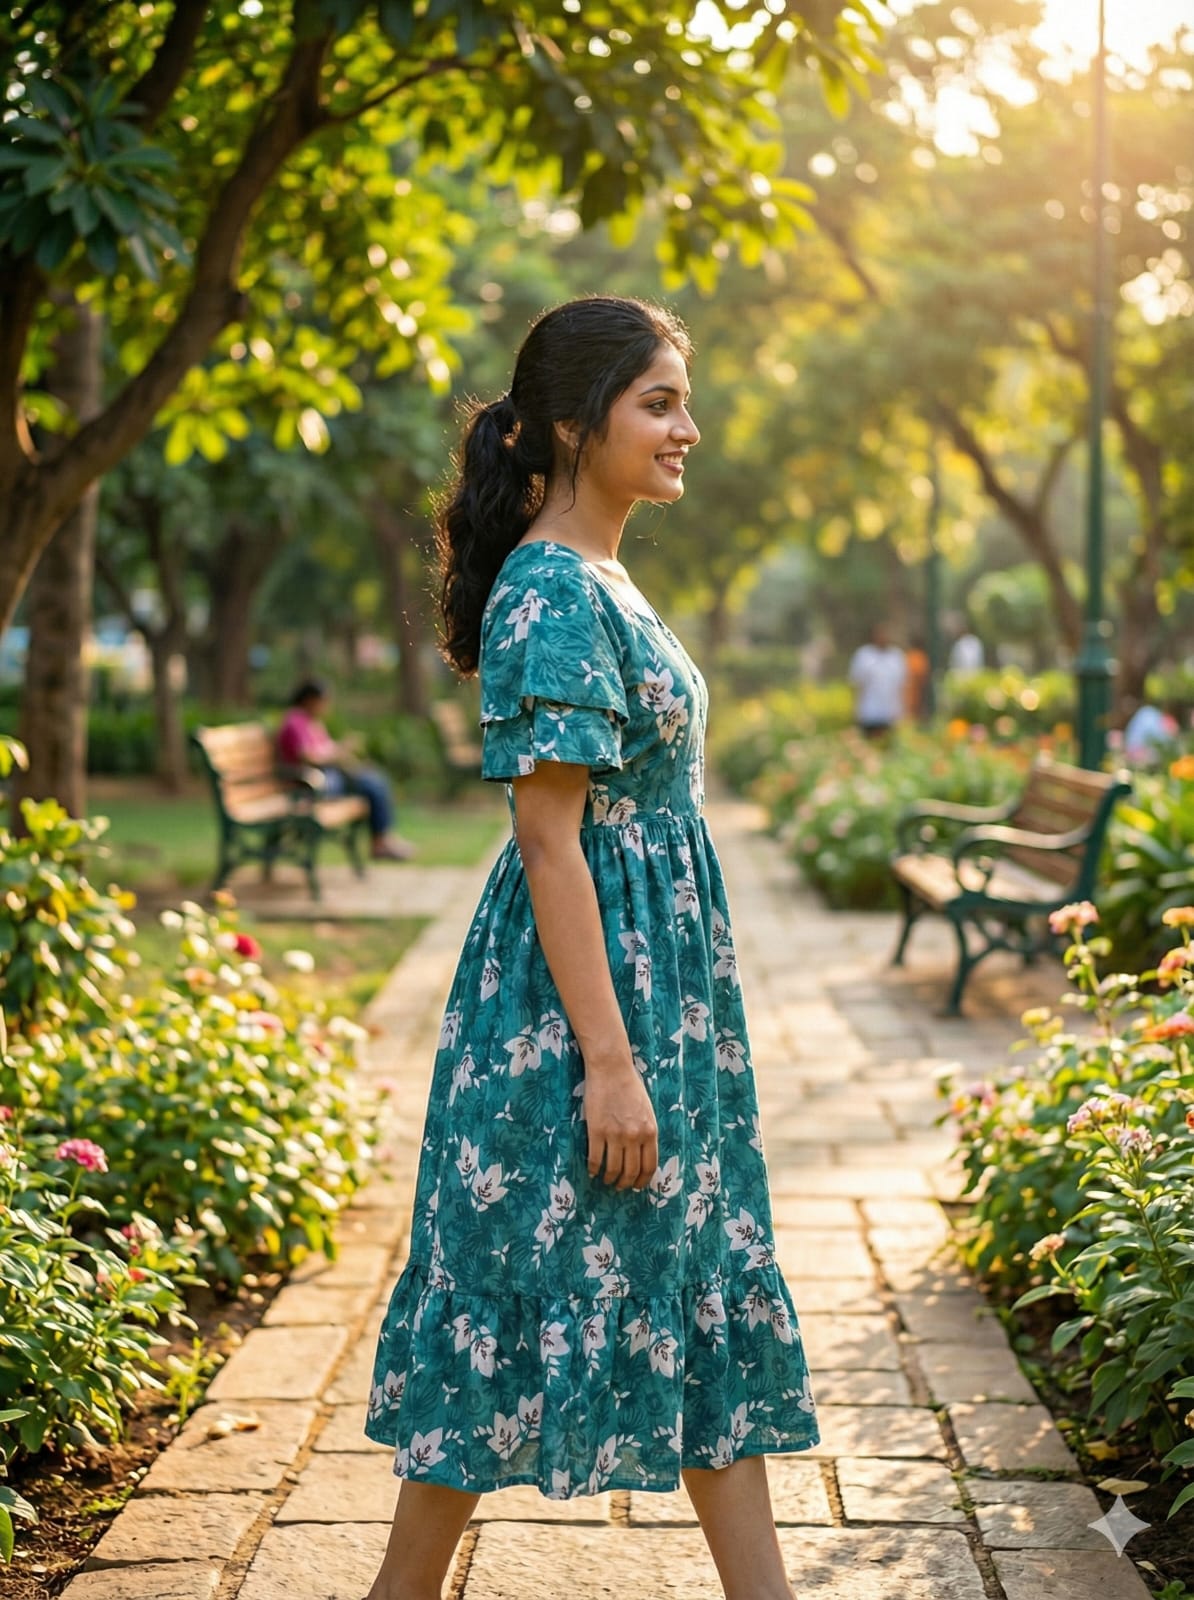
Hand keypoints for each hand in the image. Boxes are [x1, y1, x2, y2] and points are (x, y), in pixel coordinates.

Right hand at [583, 1066, 658, 1190]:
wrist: (611, 1069)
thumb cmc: (630, 1086)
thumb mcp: (647, 1110)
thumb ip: (646, 1131)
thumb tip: (642, 1153)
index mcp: (650, 1131)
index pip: (649, 1166)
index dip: (643, 1180)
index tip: (637, 1186)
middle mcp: (634, 1136)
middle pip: (631, 1171)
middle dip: (625, 1183)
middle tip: (620, 1187)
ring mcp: (615, 1135)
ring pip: (613, 1168)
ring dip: (609, 1179)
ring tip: (606, 1180)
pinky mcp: (596, 1131)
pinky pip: (595, 1158)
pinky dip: (593, 1168)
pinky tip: (592, 1171)